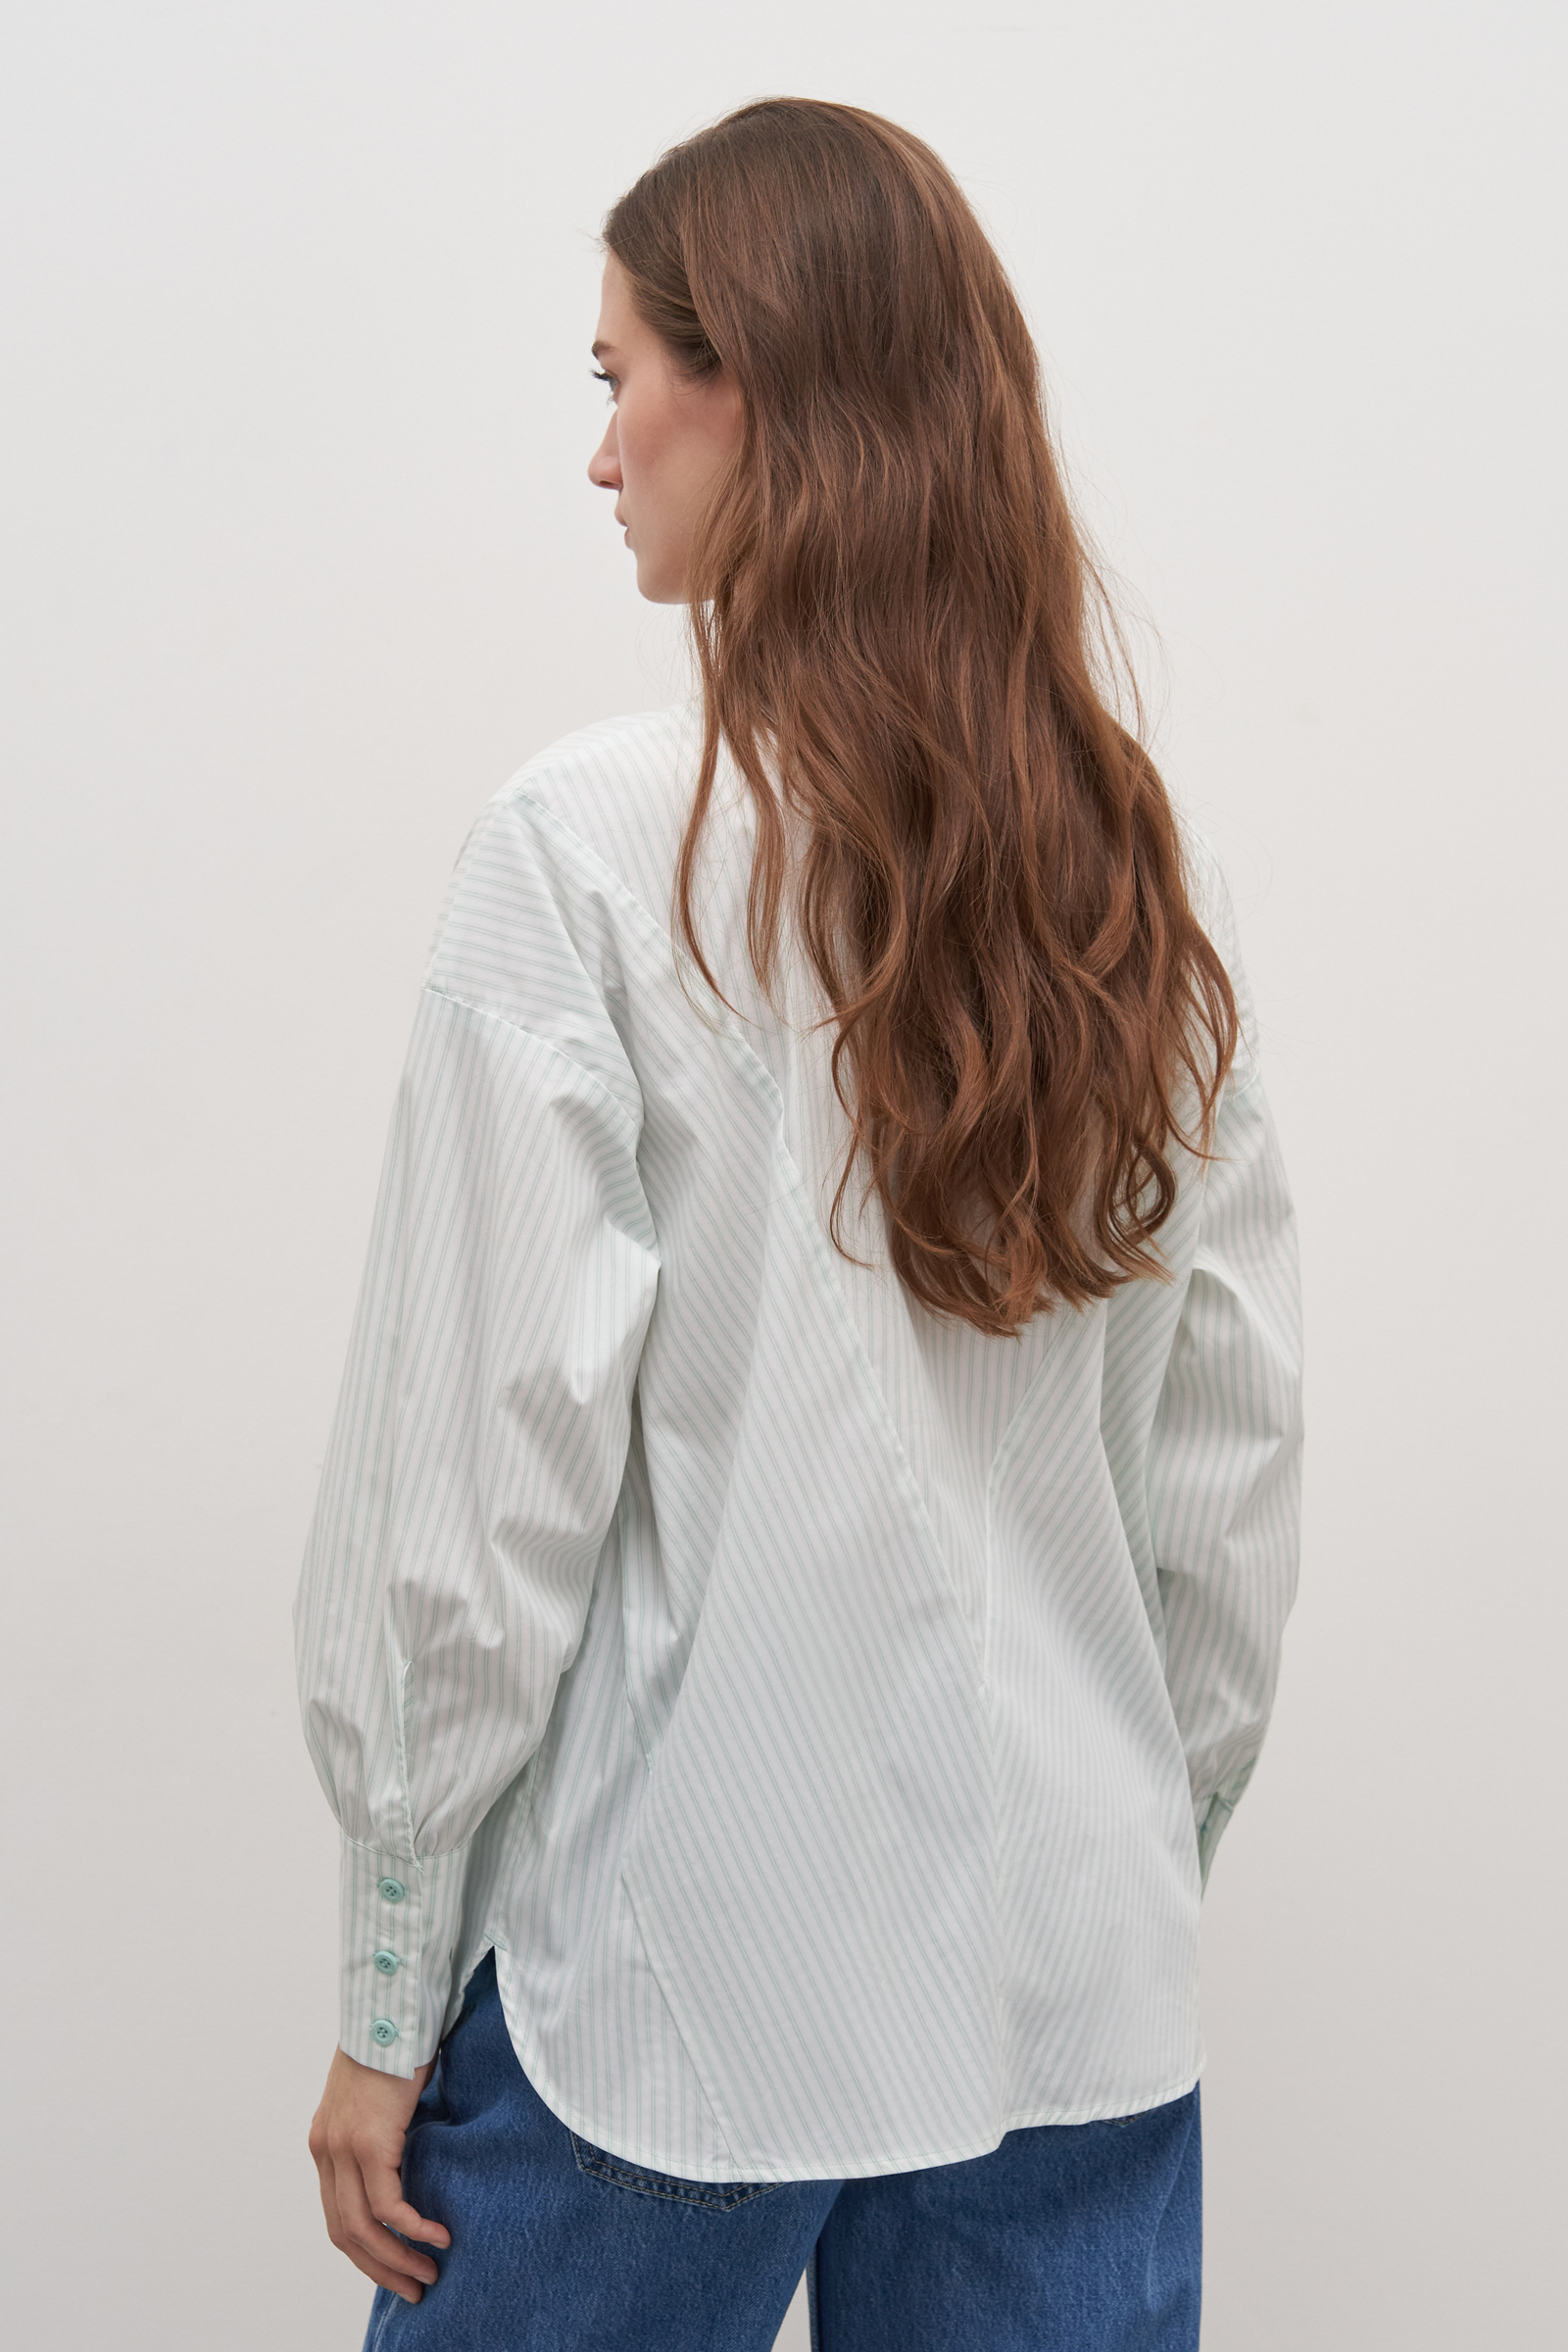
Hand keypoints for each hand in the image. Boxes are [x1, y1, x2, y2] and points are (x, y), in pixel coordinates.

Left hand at [309, 2045, 450, 2303]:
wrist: (391, 2007)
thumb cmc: (396, 2043)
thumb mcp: (378, 2097)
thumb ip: (382, 2130)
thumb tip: (409, 2159)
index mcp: (325, 2143)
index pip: (337, 2216)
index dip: (366, 2250)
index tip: (395, 2268)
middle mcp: (326, 2150)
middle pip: (345, 2233)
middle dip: (381, 2268)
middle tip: (414, 2288)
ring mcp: (343, 2148)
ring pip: (364, 2228)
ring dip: (398, 2258)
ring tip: (430, 2274)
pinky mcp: (368, 2143)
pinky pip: (388, 2205)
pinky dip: (413, 2228)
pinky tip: (439, 2237)